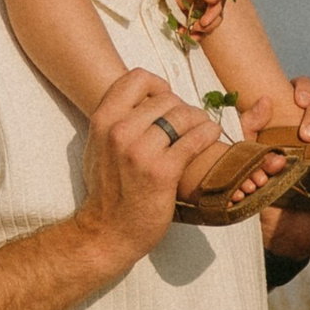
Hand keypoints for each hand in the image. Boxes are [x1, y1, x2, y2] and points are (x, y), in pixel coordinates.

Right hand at [76, 68, 213, 270]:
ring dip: (200, 120)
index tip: (166, 101)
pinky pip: (196, 138)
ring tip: (202, 130)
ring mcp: (141, 151)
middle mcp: (119, 131)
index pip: (137, 77)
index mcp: (102, 120)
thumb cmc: (107, 191)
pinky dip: (209, 133)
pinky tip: (212, 137)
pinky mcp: (163, 171)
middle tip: (188, 125)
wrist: (107, 232)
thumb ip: (114, 121)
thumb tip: (139, 99)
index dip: (158, 85)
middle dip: (183, 108)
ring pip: (184, 115)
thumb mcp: (98, 147)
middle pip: (167, 98)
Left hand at [179, 0, 247, 37]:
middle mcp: (212, 0)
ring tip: (187, 36)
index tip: (203, 23)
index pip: (218, 8)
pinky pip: (188, 21)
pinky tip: (180, 31)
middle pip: (213, 20)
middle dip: (205, 28)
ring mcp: (199, 4)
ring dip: (196, 32)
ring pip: (202, 24)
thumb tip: (214, 0)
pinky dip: (185, 28)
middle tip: (195, 30)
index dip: (211, 17)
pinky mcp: (187, 7)